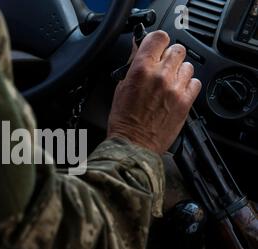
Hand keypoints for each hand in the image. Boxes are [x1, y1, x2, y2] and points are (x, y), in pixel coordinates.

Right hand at [107, 31, 201, 154]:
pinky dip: (188, 85)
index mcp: (141, 69)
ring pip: (188, 65)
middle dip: (169, 57)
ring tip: (169, 83)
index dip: (157, 41)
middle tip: (161, 68)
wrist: (133, 144)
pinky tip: (177, 92)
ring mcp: (175, 89)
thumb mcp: (121, 87)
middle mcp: (160, 76)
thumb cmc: (123, 120)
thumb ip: (133, 64)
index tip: (156, 47)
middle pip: (177, 49)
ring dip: (179, 71)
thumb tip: (139, 47)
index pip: (158, 37)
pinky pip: (195, 82)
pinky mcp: (186, 102)